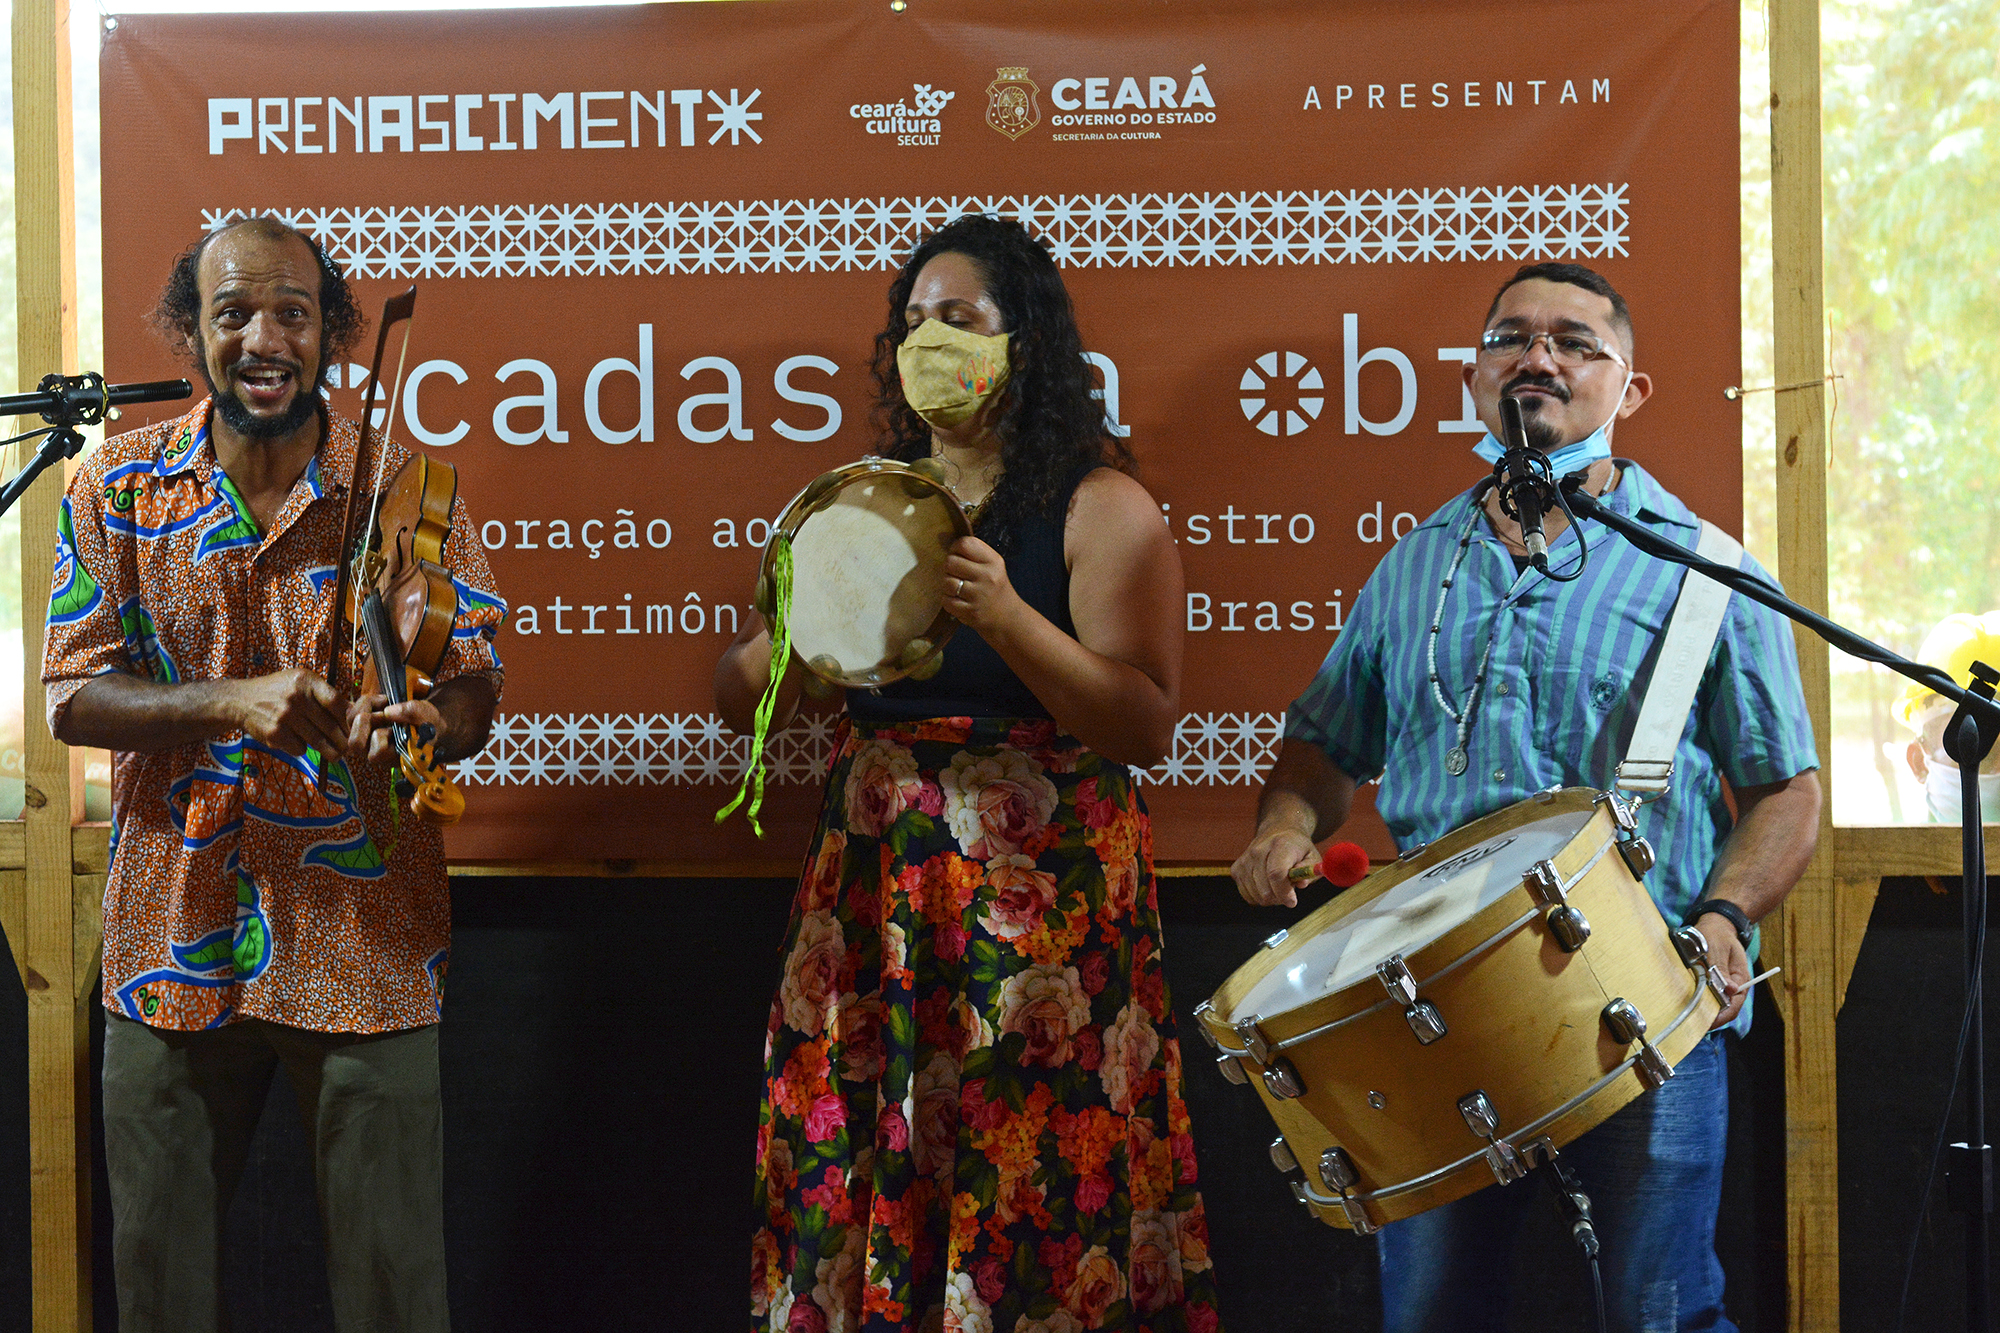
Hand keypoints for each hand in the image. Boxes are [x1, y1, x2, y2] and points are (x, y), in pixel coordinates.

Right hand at [231, 669, 354, 758]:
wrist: (240, 700)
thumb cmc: (278, 691)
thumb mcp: (300, 682)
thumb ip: (324, 694)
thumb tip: (355, 713)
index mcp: (306, 681)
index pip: (336, 702)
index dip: (349, 718)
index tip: (356, 728)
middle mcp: (296, 697)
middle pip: (330, 725)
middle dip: (343, 741)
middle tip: (350, 748)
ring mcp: (284, 716)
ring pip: (317, 741)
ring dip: (329, 750)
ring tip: (337, 754)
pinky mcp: (274, 734)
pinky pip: (300, 748)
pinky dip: (303, 749)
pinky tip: (298, 742)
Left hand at [346, 692, 446, 766]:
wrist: (424, 721)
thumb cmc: (427, 725)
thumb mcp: (428, 718)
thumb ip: (413, 713)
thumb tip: (389, 711)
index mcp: (392, 757)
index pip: (376, 754)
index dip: (382, 737)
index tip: (396, 726)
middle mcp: (374, 751)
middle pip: (355, 743)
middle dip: (366, 724)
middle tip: (382, 712)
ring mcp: (365, 738)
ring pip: (351, 722)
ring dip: (366, 707)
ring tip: (385, 701)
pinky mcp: (359, 725)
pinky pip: (349, 711)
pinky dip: (361, 701)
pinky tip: (377, 699)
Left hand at [941, 536, 1023, 632]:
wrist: (1007, 617)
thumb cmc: (994, 587)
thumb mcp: (991, 565)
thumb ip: (971, 551)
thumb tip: (941, 537)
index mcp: (993, 560)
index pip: (965, 544)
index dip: (955, 548)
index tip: (958, 555)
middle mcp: (987, 576)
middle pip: (951, 562)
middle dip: (949, 568)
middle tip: (957, 574)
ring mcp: (979, 595)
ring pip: (946, 582)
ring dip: (948, 586)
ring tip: (958, 589)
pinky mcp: (970, 612)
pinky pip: (946, 600)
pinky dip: (948, 601)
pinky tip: (958, 601)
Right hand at [1230, 824, 1316, 907]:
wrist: (1278, 832)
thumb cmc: (1297, 848)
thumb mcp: (1312, 856)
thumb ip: (1309, 871)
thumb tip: (1300, 883)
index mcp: (1280, 844)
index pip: (1276, 874)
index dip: (1284, 892)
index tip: (1292, 901)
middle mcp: (1258, 850)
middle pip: (1265, 889)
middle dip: (1280, 898)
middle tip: (1289, 891)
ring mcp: (1245, 860)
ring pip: (1256, 895)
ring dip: (1270, 898)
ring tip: (1278, 886)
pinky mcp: (1236, 869)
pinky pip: (1247, 895)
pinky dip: (1258, 896)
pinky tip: (1267, 886)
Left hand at [1696, 912, 1751, 1028]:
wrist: (1714, 925)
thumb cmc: (1717, 936)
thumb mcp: (1719, 949)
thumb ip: (1723, 970)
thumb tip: (1732, 991)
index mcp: (1741, 980)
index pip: (1734, 1006)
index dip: (1721, 1016)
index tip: (1707, 1022)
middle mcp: (1733, 986)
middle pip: (1723, 1009)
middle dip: (1709, 1017)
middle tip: (1691, 1023)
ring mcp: (1722, 985)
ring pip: (1714, 1004)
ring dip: (1702, 1010)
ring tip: (1686, 1016)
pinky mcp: (1711, 982)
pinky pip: (1706, 995)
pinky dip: (1698, 1000)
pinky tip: (1686, 1003)